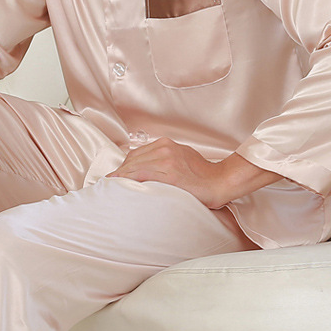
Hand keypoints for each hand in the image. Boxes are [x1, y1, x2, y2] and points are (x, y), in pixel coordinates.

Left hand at [110, 138, 279, 209]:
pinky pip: (142, 175)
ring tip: (111, 187)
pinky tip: (120, 185)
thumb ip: (163, 160)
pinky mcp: (170, 173)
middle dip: (119, 172)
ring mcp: (167, 160)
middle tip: (108, 184)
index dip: (124, 166)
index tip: (114, 176)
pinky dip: (128, 179)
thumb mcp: (181, 158)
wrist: (221, 181)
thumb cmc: (202, 175)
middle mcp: (165, 148)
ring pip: (135, 167)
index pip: (136, 154)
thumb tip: (145, 170)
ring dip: (121, 176)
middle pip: (132, 159)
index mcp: (166, 144)